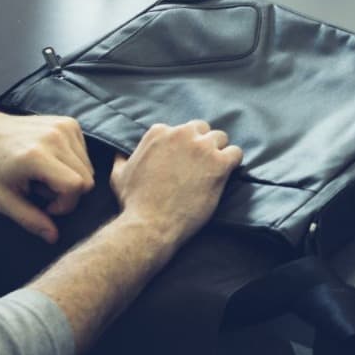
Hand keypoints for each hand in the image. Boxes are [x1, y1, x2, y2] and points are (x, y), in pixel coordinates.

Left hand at [0, 112, 94, 242]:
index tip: (46, 207)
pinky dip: (73, 164)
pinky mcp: (70, 123)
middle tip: (44, 192)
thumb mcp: (3, 200)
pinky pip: (85, 155)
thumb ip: (29, 219)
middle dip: (69, 194)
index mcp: (36, 157)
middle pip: (87, 179)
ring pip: (89, 168)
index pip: (75, 186)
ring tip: (45, 176)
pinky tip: (51, 162)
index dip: (66, 204)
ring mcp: (65, 126)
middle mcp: (55, 137)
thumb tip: (53, 237)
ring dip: (71, 178)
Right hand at [110, 120, 242, 245]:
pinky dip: (233, 161)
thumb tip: (120, 151)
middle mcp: (182, 134)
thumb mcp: (118, 175)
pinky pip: (236, 153)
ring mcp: (202, 148)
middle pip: (202, 130)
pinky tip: (227, 173)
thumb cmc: (134, 202)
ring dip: (218, 152)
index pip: (179, 130)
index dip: (182, 146)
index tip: (181, 160)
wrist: (150, 225)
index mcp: (159, 132)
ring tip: (213, 169)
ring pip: (221, 138)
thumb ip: (122, 158)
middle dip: (201, 144)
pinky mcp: (219, 163)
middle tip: (199, 165)